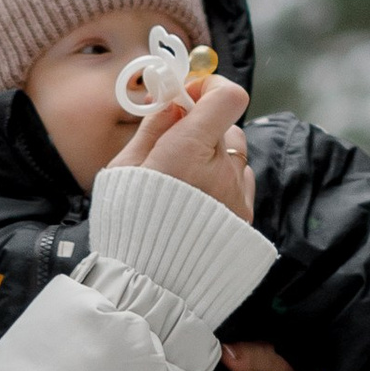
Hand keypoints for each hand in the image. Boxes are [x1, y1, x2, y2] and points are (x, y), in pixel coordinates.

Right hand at [115, 73, 254, 218]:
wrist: (150, 282)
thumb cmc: (128, 224)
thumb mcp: (125, 169)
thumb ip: (152, 128)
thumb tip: (172, 102)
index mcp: (189, 150)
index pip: (226, 97)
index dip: (209, 88)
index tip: (187, 96)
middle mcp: (222, 169)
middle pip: (228, 126)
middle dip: (204, 128)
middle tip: (176, 145)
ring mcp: (237, 195)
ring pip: (235, 157)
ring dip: (215, 158)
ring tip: (186, 182)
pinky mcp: (244, 218)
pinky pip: (240, 185)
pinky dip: (223, 185)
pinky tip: (198, 203)